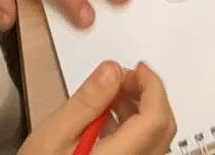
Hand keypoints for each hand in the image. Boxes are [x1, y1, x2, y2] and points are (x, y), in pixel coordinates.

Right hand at [21, 62, 175, 154]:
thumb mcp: (52, 138)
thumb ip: (85, 102)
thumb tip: (112, 70)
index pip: (155, 119)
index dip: (152, 86)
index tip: (137, 68)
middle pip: (162, 129)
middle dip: (147, 96)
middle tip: (122, 79)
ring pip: (155, 141)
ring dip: (140, 112)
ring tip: (110, 99)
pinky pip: (144, 152)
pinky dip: (134, 131)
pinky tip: (108, 124)